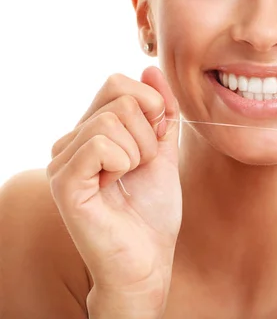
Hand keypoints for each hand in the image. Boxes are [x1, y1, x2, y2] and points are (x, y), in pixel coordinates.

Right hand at [46, 66, 180, 314]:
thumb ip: (160, 111)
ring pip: (111, 118)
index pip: (119, 83)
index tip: (157, 140)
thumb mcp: (164, 150)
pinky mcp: (64, 181)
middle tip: (142, 165)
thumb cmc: (152, 210)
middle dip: (150, 131)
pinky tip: (117, 183)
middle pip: (118, 95)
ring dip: (140, 151)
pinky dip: (124, 161)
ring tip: (130, 178)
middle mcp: (71, 141)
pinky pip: (100, 142)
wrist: (148, 258)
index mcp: (92, 132)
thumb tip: (150, 68)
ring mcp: (63, 160)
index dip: (152, 105)